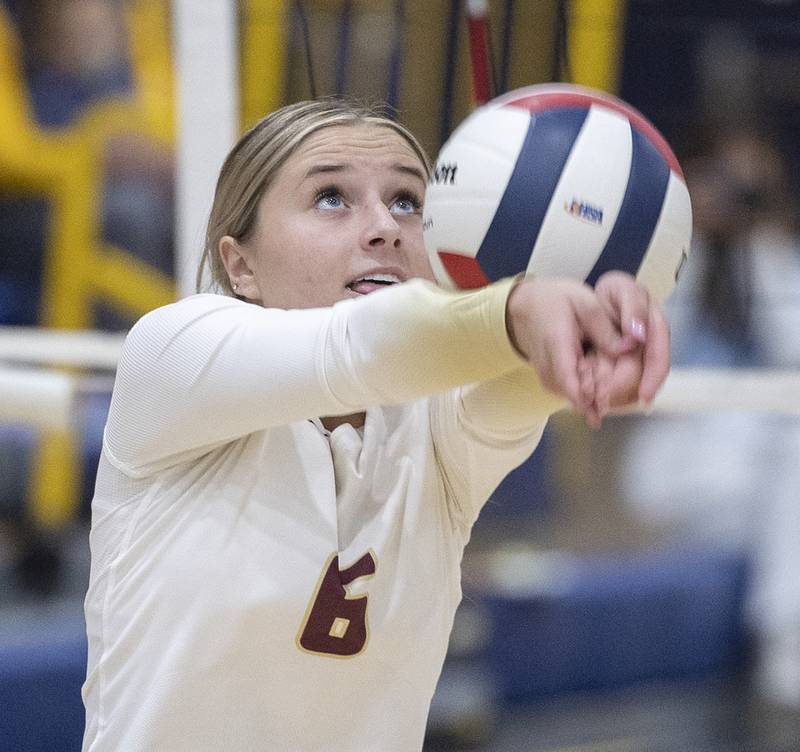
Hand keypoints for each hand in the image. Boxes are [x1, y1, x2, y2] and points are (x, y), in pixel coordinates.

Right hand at [505, 273, 669, 426]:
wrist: (527, 307)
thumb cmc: (556, 301)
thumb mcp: (585, 302)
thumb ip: (606, 329)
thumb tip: (629, 348)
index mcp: (557, 344)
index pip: (570, 382)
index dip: (588, 400)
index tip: (603, 411)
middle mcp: (547, 367)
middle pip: (573, 397)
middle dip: (596, 403)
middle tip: (613, 403)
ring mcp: (546, 377)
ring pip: (572, 399)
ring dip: (592, 401)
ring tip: (608, 399)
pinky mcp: (549, 381)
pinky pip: (569, 394)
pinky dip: (585, 395)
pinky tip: (598, 390)